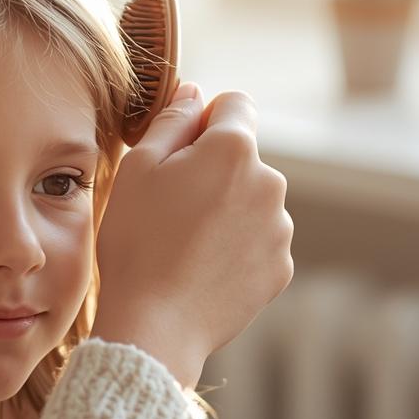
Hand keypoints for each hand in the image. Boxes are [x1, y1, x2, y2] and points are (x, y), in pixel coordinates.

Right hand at [91, 82, 294, 389]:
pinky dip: (234, 247)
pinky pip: (256, 241)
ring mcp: (280, 228)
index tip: (177, 153)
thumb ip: (171, 121)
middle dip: (212, 170)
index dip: (202, 121)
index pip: (234, 104)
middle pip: (241, 157)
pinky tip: (200, 268)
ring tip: (182, 245)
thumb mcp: (137, 169)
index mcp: (234, 149)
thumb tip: (194, 93)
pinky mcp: (280, 268)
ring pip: (250, 200)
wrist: (156, 325)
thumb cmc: (137, 243)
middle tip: (168, 208)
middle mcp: (271, 182)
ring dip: (225, 210)